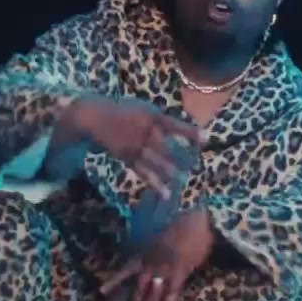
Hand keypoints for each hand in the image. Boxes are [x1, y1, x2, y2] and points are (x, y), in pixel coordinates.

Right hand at [68, 96, 200, 199]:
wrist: (95, 117)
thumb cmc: (122, 111)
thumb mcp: (142, 108)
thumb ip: (159, 119)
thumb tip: (179, 130)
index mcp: (151, 116)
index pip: (174, 125)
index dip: (190, 132)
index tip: (206, 139)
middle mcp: (145, 131)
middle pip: (168, 146)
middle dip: (183, 156)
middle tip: (196, 164)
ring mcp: (136, 146)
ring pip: (157, 161)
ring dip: (170, 171)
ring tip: (183, 179)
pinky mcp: (128, 158)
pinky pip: (143, 172)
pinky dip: (155, 183)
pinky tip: (166, 192)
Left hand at [100, 208, 216, 300]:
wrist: (198, 221)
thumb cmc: (184, 225)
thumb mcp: (164, 234)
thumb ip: (157, 247)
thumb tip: (154, 255)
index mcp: (147, 252)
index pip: (126, 268)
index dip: (114, 280)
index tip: (101, 291)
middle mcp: (151, 261)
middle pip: (139, 287)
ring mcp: (163, 268)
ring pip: (153, 293)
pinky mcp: (178, 272)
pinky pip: (172, 293)